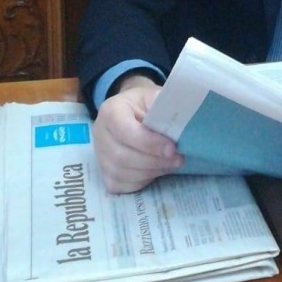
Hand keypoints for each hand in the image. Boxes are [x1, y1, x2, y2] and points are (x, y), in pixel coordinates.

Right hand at [92, 73, 183, 192]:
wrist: (134, 111)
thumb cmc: (147, 104)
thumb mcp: (156, 96)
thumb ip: (165, 106)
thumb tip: (182, 119)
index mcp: (111, 110)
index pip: (125, 130)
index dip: (149, 143)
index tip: (172, 148)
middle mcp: (99, 133)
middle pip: (121, 156)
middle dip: (153, 160)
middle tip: (178, 159)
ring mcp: (99, 155)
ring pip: (121, 173)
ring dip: (151, 172)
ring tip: (171, 165)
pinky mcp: (104, 173)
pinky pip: (120, 185)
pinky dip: (141, 181)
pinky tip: (157, 171)